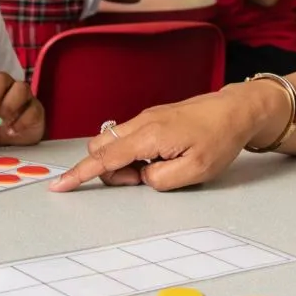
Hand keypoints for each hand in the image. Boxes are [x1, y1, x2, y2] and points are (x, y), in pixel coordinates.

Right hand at [50, 87, 265, 191]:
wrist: (236, 110)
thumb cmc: (220, 138)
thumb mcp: (195, 172)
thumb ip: (160, 181)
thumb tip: (140, 177)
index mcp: (149, 136)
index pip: (104, 159)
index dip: (79, 175)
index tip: (59, 186)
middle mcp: (141, 122)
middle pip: (101, 148)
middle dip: (109, 170)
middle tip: (143, 178)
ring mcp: (145, 117)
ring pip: (113, 143)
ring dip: (123, 162)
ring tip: (157, 167)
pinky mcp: (151, 118)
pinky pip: (127, 138)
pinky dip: (133, 153)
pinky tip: (158, 157)